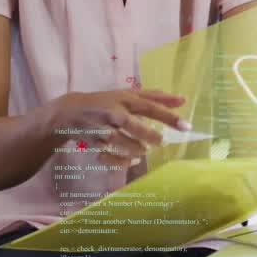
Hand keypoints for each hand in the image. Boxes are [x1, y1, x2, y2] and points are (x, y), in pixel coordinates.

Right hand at [45, 88, 188, 167]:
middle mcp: (113, 111)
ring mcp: (101, 127)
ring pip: (120, 142)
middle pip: (132, 124)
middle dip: (148, 135)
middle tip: (161, 142)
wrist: (70, 112)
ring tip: (145, 150)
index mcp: (124, 98)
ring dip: (136, 148)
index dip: (167, 116)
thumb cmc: (106, 102)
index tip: (186, 126)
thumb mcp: (128, 95)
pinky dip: (122, 161)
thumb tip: (183, 99)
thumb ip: (155, 97)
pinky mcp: (93, 141)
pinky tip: (133, 160)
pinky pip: (110, 155)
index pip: (149, 106)